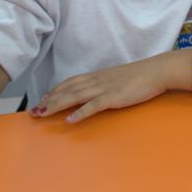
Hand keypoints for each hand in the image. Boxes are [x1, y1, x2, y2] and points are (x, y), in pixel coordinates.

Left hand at [33, 54, 170, 123]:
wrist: (156, 71)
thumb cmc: (140, 76)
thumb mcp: (118, 78)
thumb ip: (105, 84)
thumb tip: (95, 93)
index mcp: (98, 76)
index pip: (70, 82)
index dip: (54, 91)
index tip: (42, 100)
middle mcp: (97, 81)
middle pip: (68, 89)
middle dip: (49, 100)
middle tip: (34, 111)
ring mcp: (104, 88)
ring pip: (75, 96)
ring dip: (57, 105)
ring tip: (43, 114)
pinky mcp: (113, 97)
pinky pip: (93, 105)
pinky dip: (80, 113)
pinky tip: (70, 120)